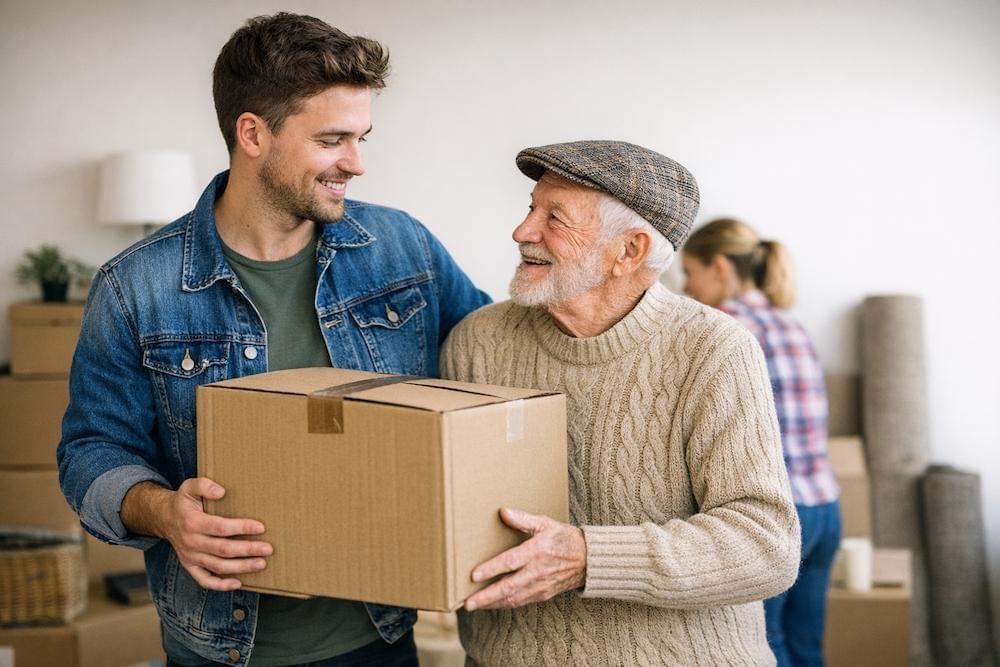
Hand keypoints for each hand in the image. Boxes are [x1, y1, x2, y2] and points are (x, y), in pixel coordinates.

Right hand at [126, 478, 272, 591]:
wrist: (163, 518)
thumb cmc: (183, 501)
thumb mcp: (190, 486)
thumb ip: (204, 485)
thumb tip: (221, 492)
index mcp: (192, 522)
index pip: (220, 527)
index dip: (241, 528)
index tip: (260, 527)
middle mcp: (191, 542)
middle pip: (223, 550)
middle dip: (247, 550)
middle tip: (268, 549)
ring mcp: (190, 556)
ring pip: (218, 566)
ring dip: (241, 567)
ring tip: (261, 564)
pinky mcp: (190, 566)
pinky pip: (204, 580)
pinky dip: (220, 585)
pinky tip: (238, 583)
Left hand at [464, 507, 585, 610]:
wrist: (587, 560)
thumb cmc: (563, 538)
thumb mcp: (545, 524)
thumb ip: (522, 519)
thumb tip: (503, 511)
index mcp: (536, 552)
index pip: (510, 562)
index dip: (492, 569)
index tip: (474, 575)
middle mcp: (537, 572)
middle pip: (508, 587)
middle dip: (486, 596)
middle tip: (468, 603)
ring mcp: (540, 586)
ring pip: (512, 599)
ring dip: (492, 604)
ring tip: (473, 605)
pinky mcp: (542, 595)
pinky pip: (520, 602)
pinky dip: (504, 604)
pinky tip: (491, 604)